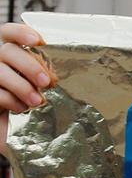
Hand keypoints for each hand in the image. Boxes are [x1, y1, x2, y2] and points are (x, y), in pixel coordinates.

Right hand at [0, 22, 55, 155]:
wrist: (30, 144)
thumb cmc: (42, 114)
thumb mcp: (48, 92)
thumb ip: (50, 76)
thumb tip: (79, 68)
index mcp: (13, 57)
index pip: (8, 33)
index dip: (21, 32)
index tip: (39, 41)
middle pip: (6, 51)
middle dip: (28, 64)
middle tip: (47, 81)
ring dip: (21, 84)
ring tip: (38, 101)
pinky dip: (10, 100)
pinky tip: (22, 110)